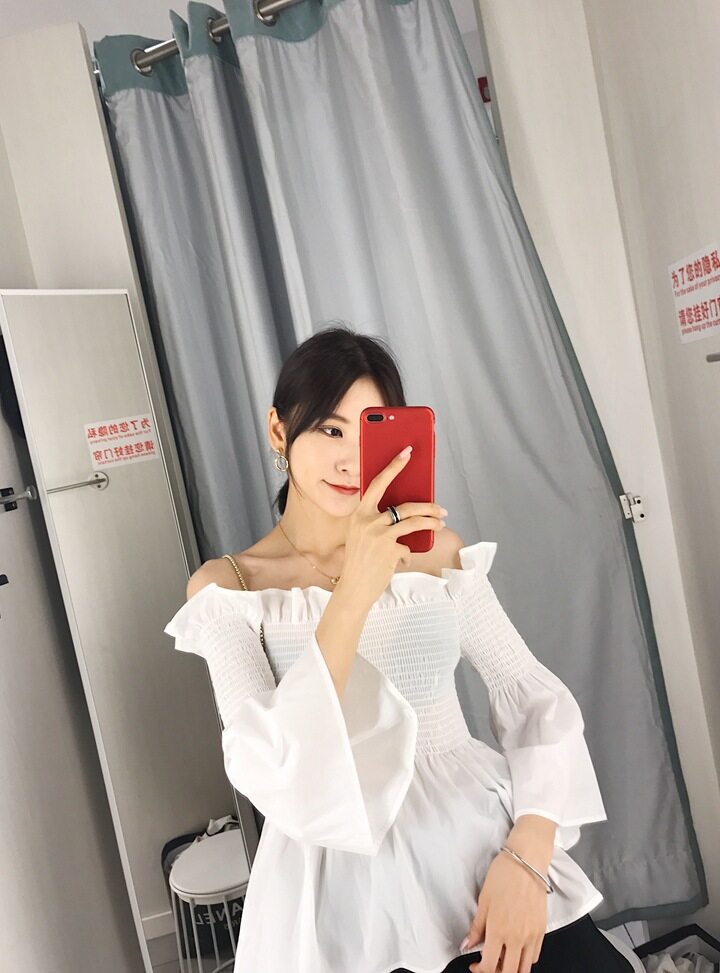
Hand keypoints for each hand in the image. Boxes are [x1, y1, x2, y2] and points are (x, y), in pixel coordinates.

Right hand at [335, 445, 446, 608]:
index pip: (378, 483)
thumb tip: (405, 512)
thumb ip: (377, 521)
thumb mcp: (361, 535)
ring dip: (431, 523)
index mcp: (359, 514)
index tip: (407, 452)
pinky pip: (408, 546)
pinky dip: (408, 553)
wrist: (354, 588)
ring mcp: (379, 535)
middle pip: (406, 506)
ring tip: (440, 525)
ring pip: (414, 522)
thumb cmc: (360, 561)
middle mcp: (368, 521)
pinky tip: (403, 560)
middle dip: (428, 506)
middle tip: (441, 509)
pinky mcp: (390, 550)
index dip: (393, 467)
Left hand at [464, 850, 547, 972]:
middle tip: (488, 962)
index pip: (489, 966)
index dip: (480, 970)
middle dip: (495, 972)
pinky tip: (516, 948)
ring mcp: (532, 935)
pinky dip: (524, 959)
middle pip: (508, 972)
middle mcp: (517, 937)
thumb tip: (467, 945)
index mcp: (498, 930)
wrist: (526, 862)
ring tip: (502, 956)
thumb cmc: (503, 876)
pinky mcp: (542, 930)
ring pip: (524, 969)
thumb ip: (476, 927)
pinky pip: (534, 956)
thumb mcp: (483, 900)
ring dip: (511, 968)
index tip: (475, 965)